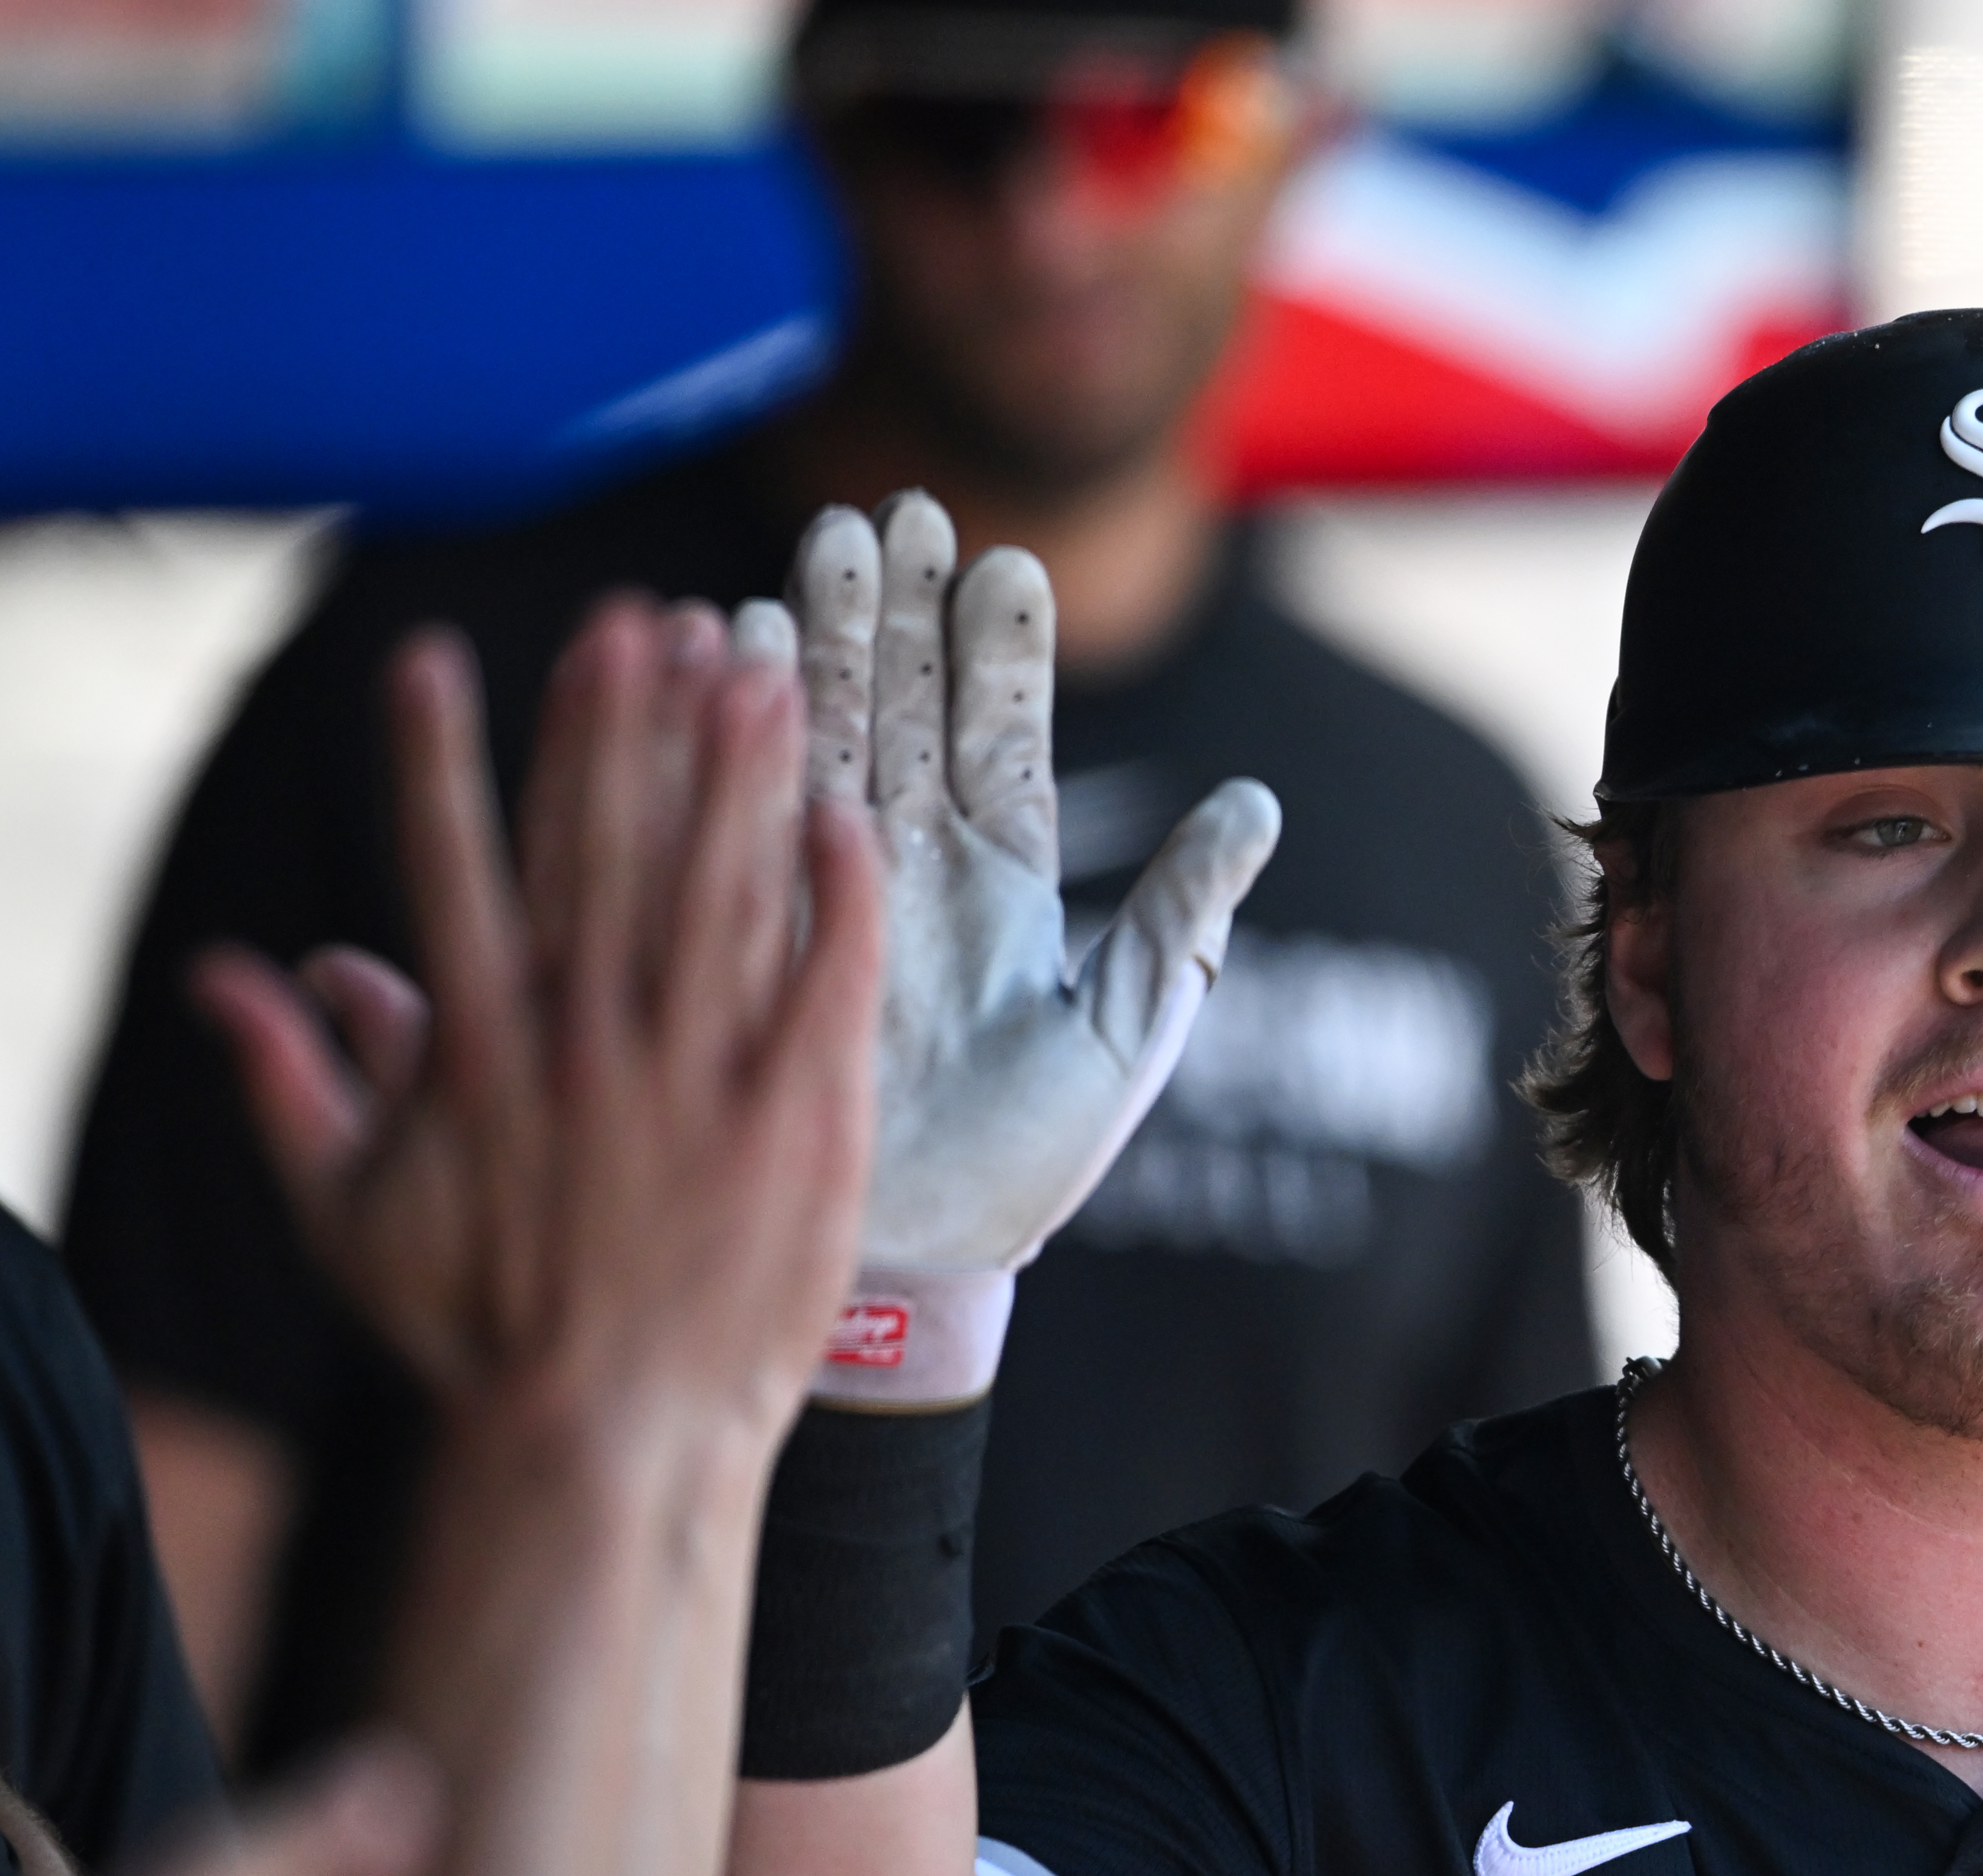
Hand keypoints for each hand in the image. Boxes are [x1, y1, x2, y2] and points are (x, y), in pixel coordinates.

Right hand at [197, 599, 882, 1460]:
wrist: (607, 1436)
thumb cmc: (478, 1333)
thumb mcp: (349, 1214)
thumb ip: (291, 1083)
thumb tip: (237, 979)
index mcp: (480, 1046)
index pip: (452, 866)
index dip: (438, 757)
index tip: (434, 657)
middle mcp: (587, 1039)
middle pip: (601, 848)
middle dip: (612, 725)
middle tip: (628, 618)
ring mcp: (698, 1076)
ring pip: (719, 888)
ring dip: (732, 772)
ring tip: (746, 664)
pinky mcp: (795, 1119)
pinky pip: (824, 978)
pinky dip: (833, 893)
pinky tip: (840, 813)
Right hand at [783, 491, 1278, 1403]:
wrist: (920, 1260)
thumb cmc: (1025, 1168)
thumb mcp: (1126, 1034)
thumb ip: (1186, 915)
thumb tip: (1260, 802)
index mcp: (1000, 883)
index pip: (1001, 737)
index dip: (1000, 650)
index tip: (1004, 560)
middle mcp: (910, 865)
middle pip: (901, 705)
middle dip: (897, 609)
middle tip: (894, 508)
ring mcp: (827, 886)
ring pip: (822, 732)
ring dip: (817, 638)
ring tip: (822, 543)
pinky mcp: (759, 925)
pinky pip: (740, 809)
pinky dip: (734, 729)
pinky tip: (722, 645)